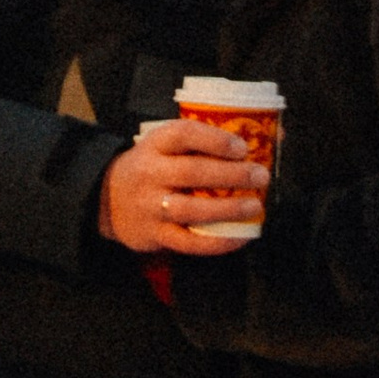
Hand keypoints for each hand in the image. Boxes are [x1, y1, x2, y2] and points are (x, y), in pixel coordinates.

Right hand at [98, 119, 267, 259]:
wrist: (105, 198)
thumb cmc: (152, 167)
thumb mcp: (164, 145)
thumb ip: (205, 141)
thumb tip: (273, 135)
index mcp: (155, 145)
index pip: (183, 135)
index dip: (214, 140)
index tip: (242, 146)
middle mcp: (151, 173)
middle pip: (193, 172)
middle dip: (231, 174)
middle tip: (261, 176)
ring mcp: (152, 207)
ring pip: (192, 209)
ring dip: (228, 209)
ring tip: (255, 206)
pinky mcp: (155, 235)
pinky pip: (189, 242)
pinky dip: (217, 242)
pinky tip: (240, 237)